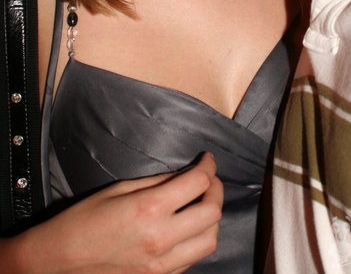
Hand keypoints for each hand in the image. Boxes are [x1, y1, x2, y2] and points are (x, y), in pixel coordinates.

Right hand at [1, 152, 221, 272]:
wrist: (60, 261)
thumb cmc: (84, 220)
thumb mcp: (120, 189)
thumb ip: (158, 182)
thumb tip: (184, 176)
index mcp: (150, 209)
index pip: (198, 183)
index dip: (208, 166)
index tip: (208, 160)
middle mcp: (161, 238)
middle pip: (212, 213)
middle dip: (216, 190)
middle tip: (209, 180)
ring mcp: (161, 264)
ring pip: (209, 241)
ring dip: (212, 220)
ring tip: (202, 205)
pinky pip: (192, 260)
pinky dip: (197, 241)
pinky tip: (188, 229)